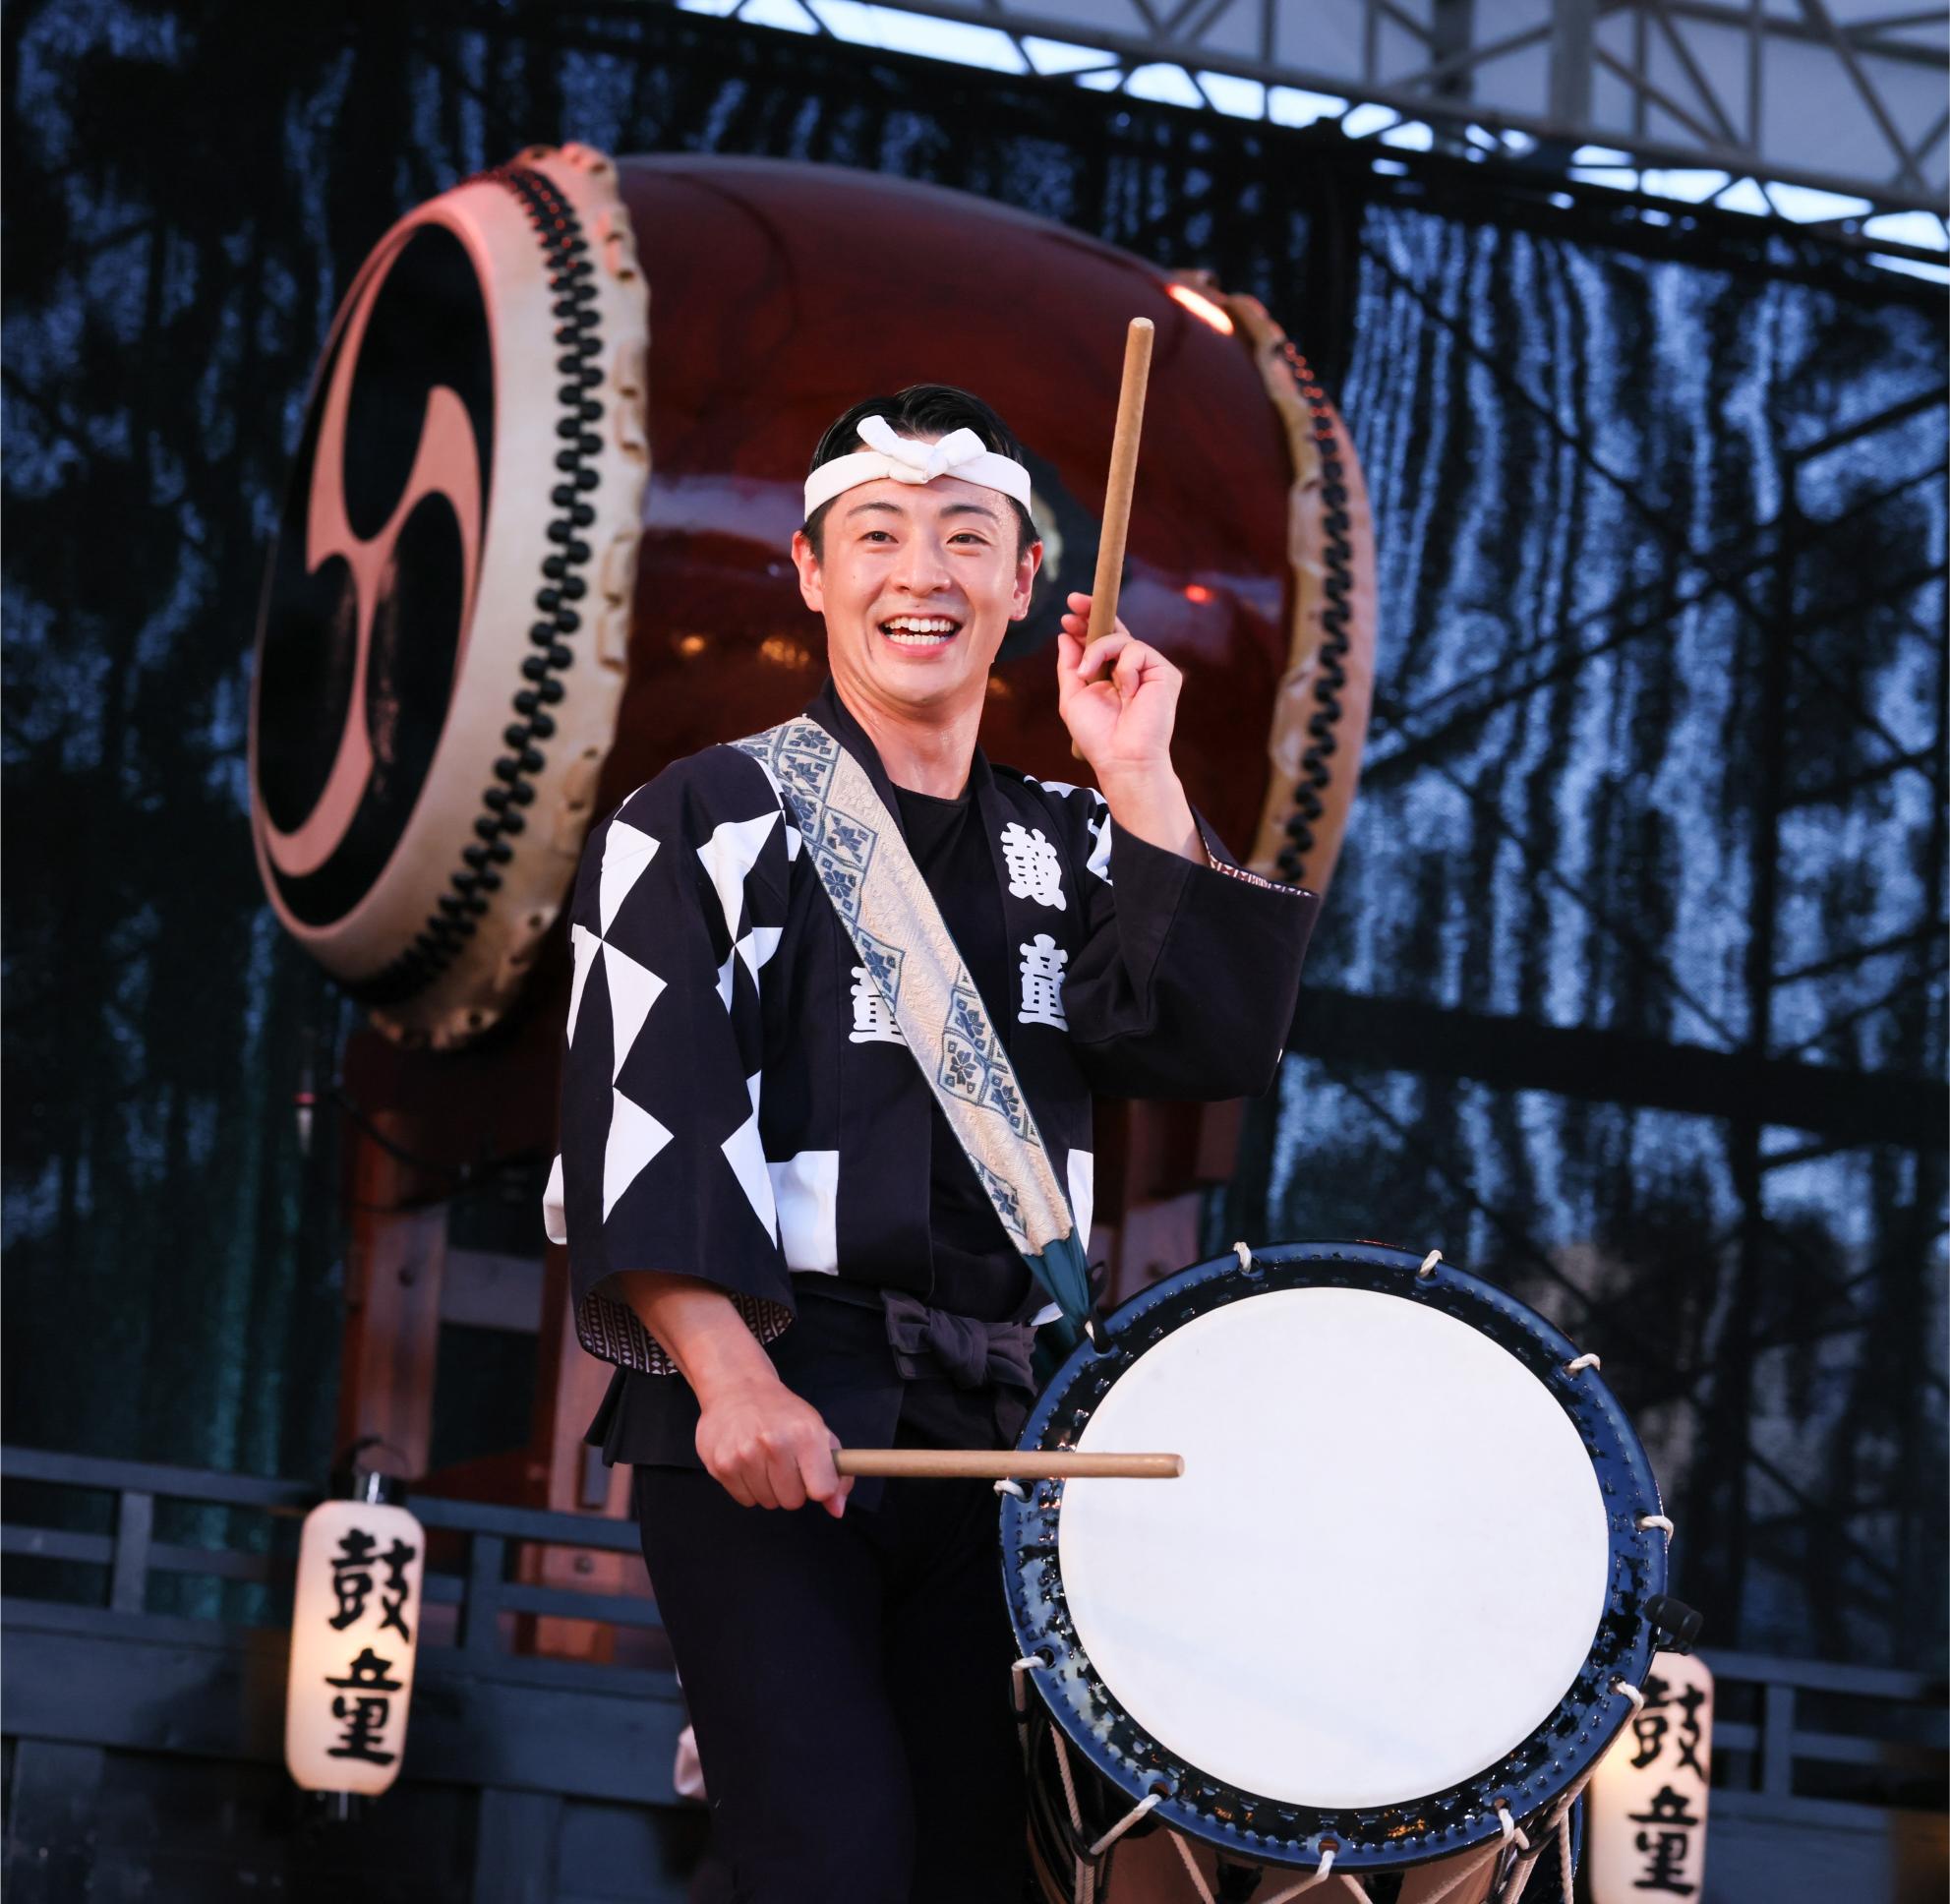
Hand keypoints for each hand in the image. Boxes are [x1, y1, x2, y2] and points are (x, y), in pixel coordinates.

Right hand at [694, 1373, 852, 1516]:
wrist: (738, 1388)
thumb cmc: (783, 1413)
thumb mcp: (818, 1431)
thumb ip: (836, 1472)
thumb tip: (836, 1509)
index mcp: (805, 1434)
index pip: (821, 1490)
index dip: (819, 1487)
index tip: (812, 1475)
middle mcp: (774, 1443)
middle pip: (793, 1501)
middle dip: (792, 1488)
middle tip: (785, 1464)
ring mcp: (744, 1455)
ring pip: (768, 1502)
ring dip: (769, 1487)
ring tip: (764, 1459)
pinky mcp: (721, 1465)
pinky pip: (745, 1500)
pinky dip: (749, 1487)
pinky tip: (747, 1462)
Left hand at [1055, 593, 1183, 781]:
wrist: (1122, 758)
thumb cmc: (1098, 735)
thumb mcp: (1073, 696)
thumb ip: (1070, 665)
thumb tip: (1065, 635)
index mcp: (1110, 675)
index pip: (1100, 641)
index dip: (1085, 623)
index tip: (1066, 615)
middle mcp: (1131, 669)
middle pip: (1114, 630)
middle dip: (1092, 612)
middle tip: (1073, 602)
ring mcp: (1148, 670)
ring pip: (1121, 639)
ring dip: (1098, 651)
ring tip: (1089, 675)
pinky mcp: (1164, 673)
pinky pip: (1137, 651)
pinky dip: (1124, 669)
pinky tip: (1126, 691)